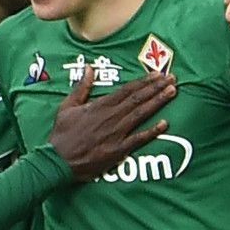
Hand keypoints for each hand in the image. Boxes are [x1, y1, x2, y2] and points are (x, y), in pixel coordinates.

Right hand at [47, 66, 174, 181]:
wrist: (57, 160)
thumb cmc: (61, 134)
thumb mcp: (67, 106)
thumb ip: (81, 87)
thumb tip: (89, 68)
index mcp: (100, 105)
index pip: (127, 90)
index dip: (144, 81)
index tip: (157, 74)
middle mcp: (111, 117)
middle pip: (138, 98)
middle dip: (156, 87)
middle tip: (172, 78)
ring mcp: (116, 133)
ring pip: (141, 114)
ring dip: (158, 102)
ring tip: (172, 92)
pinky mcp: (118, 150)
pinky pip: (139, 139)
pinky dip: (152, 131)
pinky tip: (165, 123)